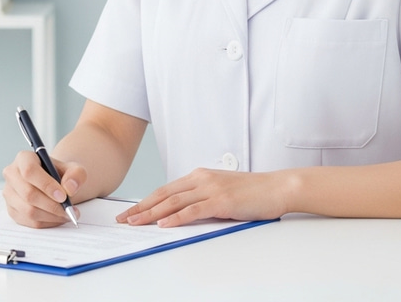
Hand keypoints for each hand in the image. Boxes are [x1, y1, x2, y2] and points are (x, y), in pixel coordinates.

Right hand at [2, 150, 85, 227]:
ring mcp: (9, 193)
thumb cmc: (62, 174)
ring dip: (51, 216)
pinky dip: (46, 223)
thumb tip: (69, 188)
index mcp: (24, 158)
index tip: (63, 196)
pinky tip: (58, 218)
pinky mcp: (12, 209)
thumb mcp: (74, 169)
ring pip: (28, 210)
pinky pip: (28, 222)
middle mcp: (12, 174)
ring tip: (67, 214)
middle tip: (69, 210)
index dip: (46, 185)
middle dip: (51, 205)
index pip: (30, 171)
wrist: (55, 184)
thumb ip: (76, 174)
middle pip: (28, 194)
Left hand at [116, 168, 290, 227]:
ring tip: (136, 223)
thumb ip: (201, 198)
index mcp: (199, 175)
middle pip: (164, 194)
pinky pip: (193, 210)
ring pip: (174, 202)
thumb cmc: (251, 192)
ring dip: (152, 214)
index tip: (131, 212)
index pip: (166, 189)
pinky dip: (176, 218)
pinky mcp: (221, 200)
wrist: (276, 187)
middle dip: (142, 208)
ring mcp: (211, 188)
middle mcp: (201, 179)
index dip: (146, 201)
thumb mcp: (221, 190)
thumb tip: (181, 213)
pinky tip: (164, 224)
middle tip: (124, 219)